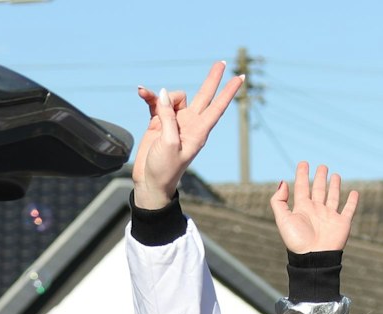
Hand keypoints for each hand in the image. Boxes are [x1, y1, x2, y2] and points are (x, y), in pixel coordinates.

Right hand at [131, 61, 243, 209]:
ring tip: (150, 101)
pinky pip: (156, 103)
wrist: (150, 182)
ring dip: (161, 96)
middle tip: (221, 62)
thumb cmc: (165, 168)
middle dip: (212, 79)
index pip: (218, 106)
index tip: (241, 77)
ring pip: (173, 97)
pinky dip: (149, 96)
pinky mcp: (158, 122)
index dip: (229, 91)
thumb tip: (162, 93)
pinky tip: (141, 92)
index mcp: (199, 131)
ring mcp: (174, 122)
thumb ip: (167, 116)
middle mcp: (190, 123)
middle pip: (204, 96)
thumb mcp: (169, 143)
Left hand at [272, 162, 359, 253]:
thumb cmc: (297, 240)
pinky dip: (352, 201)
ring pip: (333, 197)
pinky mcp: (342, 223)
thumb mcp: (282, 218)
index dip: (302, 175)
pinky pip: (348, 209)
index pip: (302, 187)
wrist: (313, 257)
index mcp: (302, 208)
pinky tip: (354, 192)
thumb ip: (279, 201)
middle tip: (322, 166)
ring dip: (334, 186)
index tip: (304, 163)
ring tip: (335, 175)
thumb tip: (283, 182)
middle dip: (320, 178)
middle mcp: (316, 210)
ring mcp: (330, 216)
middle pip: (319, 190)